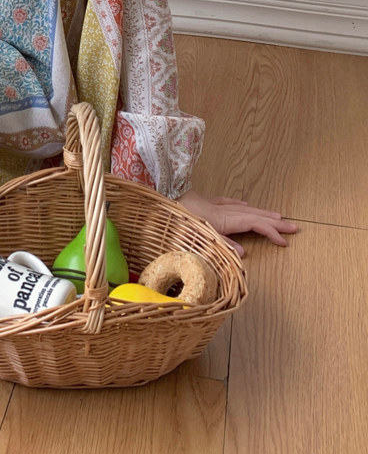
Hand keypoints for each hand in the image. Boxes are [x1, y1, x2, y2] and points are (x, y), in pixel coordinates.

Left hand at [176, 189, 297, 256]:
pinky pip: (226, 201)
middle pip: (253, 215)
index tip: (285, 241)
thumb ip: (221, 244)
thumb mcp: (198, 235)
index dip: (271, 232)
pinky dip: (238, 204)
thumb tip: (242, 254)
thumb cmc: (176, 219)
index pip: (254, 224)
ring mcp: (212, 204)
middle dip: (274, 221)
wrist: (160, 200)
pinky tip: (244, 204)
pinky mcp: (202, 201)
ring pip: (242, 208)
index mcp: (223, 219)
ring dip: (260, 212)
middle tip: (294, 227)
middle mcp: (221, 210)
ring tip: (276, 216)